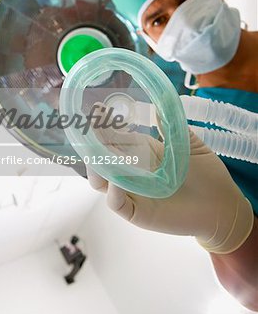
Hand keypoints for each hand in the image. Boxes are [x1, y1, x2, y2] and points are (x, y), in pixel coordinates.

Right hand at [87, 104, 253, 253]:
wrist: (223, 206)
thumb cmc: (208, 175)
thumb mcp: (188, 144)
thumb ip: (171, 125)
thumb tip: (159, 101)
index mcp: (142, 152)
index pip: (115, 138)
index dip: (104, 125)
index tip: (98, 109)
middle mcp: (132, 171)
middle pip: (102, 157)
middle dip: (93, 142)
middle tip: (90, 127)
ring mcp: (132, 192)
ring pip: (101, 181)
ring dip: (96, 167)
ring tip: (96, 154)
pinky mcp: (138, 212)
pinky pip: (117, 203)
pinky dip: (113, 191)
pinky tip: (117, 180)